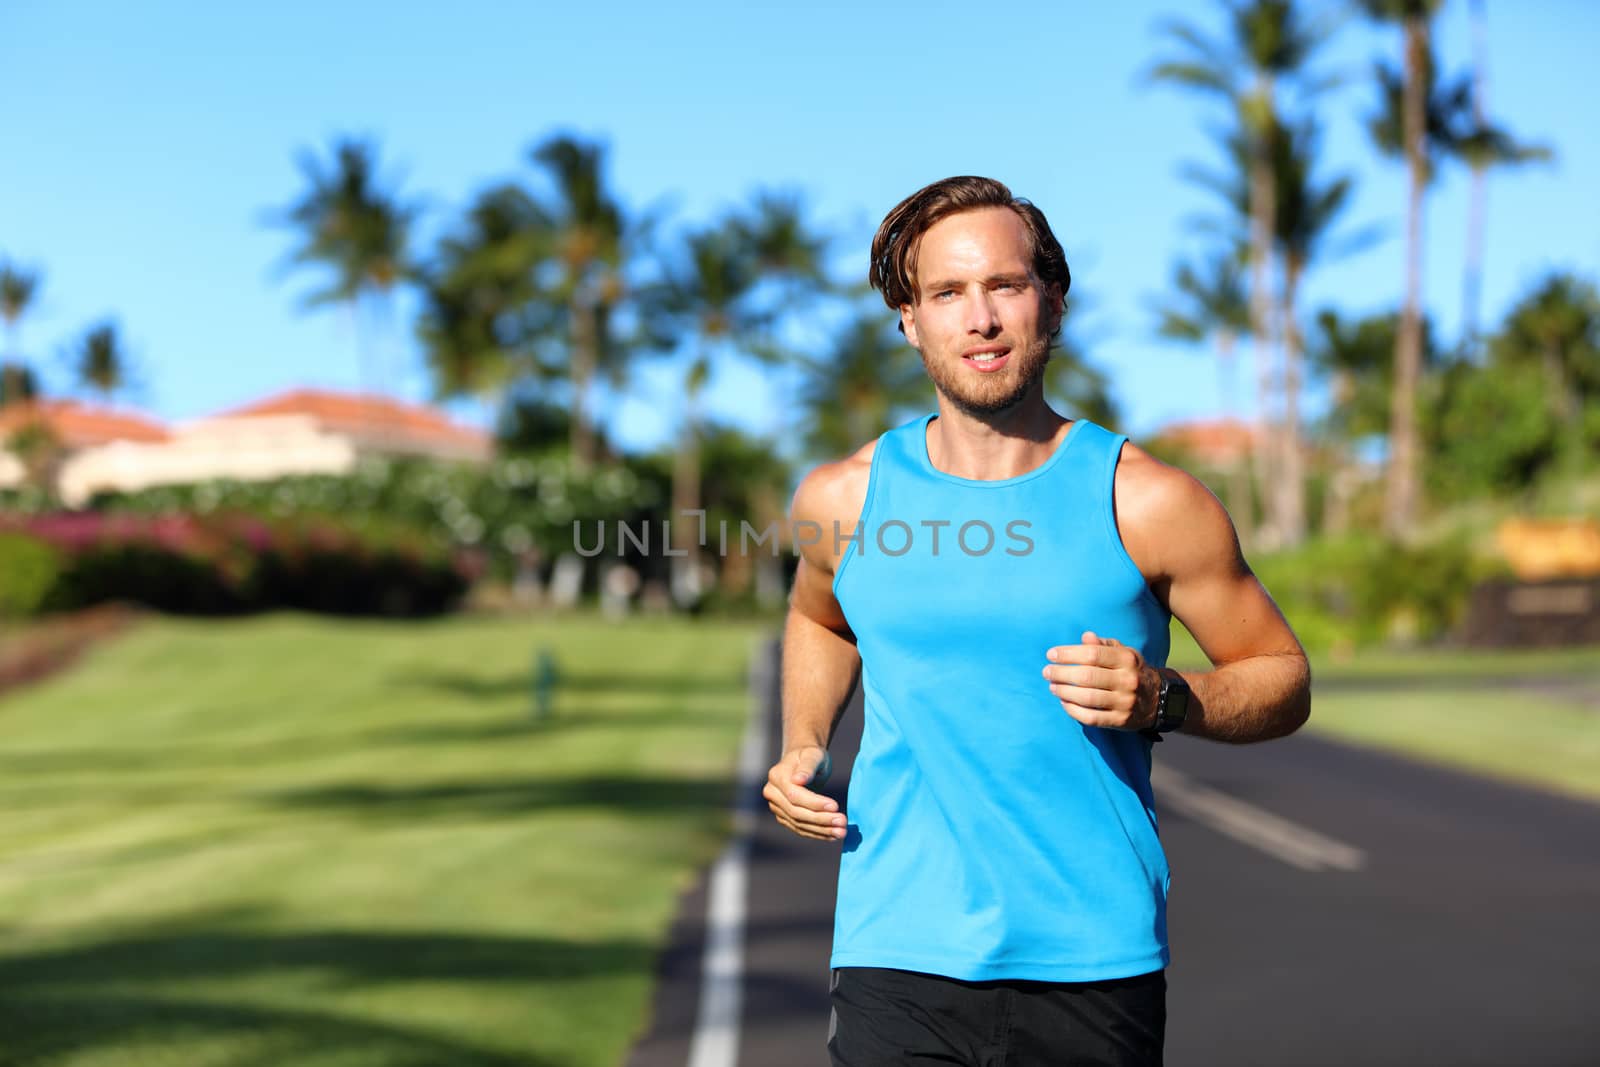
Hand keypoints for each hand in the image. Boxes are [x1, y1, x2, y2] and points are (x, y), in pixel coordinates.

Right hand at [763, 745, 846, 841]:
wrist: (804, 762)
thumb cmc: (810, 756)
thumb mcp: (813, 755)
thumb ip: (807, 766)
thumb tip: (799, 780)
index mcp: (777, 776)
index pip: (794, 795)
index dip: (814, 803)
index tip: (835, 806)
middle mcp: (772, 793)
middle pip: (796, 812)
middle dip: (821, 819)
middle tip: (843, 822)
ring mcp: (776, 807)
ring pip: (799, 823)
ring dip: (822, 830)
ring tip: (842, 832)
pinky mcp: (784, 817)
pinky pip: (801, 828)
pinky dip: (818, 833)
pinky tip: (833, 835)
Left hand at [1042, 631, 1160, 732]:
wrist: (1158, 699)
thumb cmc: (1131, 671)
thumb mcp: (1123, 653)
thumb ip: (1103, 645)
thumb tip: (1085, 636)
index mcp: (1127, 659)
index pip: (1092, 654)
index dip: (1068, 654)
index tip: (1051, 654)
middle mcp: (1127, 680)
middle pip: (1087, 676)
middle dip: (1061, 673)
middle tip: (1046, 672)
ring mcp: (1125, 702)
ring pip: (1087, 698)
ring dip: (1064, 692)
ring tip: (1052, 687)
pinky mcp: (1121, 720)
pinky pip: (1091, 718)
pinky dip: (1073, 711)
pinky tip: (1064, 702)